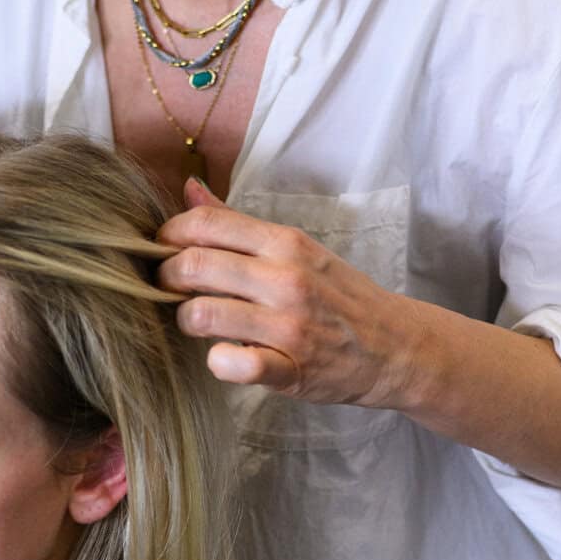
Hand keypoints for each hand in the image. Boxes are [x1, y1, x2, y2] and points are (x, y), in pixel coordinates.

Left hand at [156, 179, 421, 407]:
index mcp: (285, 243)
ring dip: (186, 320)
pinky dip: (218, 364)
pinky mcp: (291, 370)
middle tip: (170, 290)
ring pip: (203, 314)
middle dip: (166, 278)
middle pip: (194, 265)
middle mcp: (286, 279)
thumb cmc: (337, 295)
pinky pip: (234, 365)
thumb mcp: (296, 249)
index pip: (206, 224)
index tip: (165, 251)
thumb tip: (189, 189)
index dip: (170, 236)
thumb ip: (237, 224)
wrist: (394, 346)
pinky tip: (224, 358)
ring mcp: (289, 326)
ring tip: (198, 323)